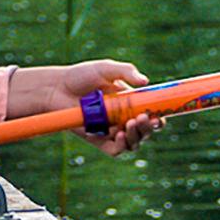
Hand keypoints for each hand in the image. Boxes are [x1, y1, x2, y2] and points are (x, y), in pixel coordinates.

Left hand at [8, 58, 161, 157]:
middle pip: (145, 131)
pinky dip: (122, 145)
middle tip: (146, 118)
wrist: (56, 88)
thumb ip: (126, 72)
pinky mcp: (99, 141)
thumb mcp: (106, 69)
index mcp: (129, 103)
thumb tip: (145, 82)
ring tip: (132, 124)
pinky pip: (115, 150)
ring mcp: (111, 131)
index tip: (163, 115)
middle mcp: (123, 119)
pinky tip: (119, 134)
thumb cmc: (81, 76)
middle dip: (150, 127)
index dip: (159, 117)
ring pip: (133, 143)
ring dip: (138, 136)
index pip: (150, 113)